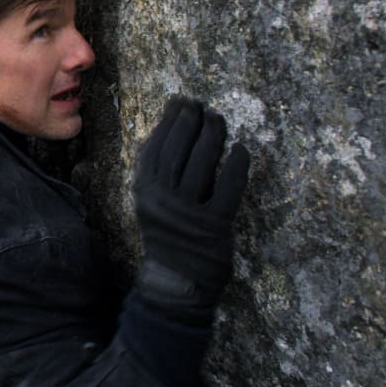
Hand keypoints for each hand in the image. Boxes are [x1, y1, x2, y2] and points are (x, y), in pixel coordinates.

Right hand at [133, 97, 249, 324]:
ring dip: (213, 135)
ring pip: (203, 162)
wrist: (177, 284)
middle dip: (192, 121)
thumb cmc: (167, 236)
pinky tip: (242, 150)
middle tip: (203, 106)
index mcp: (143, 191)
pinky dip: (237, 166)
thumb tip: (170, 131)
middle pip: (179, 149)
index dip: (170, 120)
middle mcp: (163, 200)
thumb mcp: (151, 203)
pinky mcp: (215, 226)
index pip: (156, 146)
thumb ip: (158, 173)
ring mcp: (189, 213)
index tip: (181, 102)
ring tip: (219, 120)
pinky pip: (229, 188)